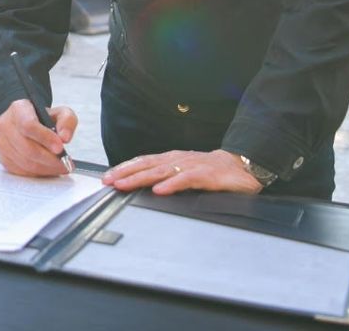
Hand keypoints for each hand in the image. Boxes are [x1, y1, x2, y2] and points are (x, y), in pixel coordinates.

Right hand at [0, 99, 77, 176]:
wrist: (24, 121)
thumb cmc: (40, 117)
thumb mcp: (58, 112)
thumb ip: (67, 121)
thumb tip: (64, 138)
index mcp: (19, 109)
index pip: (28, 125)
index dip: (45, 138)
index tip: (60, 147)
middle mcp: (6, 125)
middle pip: (27, 148)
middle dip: (49, 159)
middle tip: (65, 163)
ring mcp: (2, 143)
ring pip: (24, 162)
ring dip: (46, 168)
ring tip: (60, 167)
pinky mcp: (4, 158)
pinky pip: (21, 171)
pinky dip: (38, 173)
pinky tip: (48, 169)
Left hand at [103, 149, 261, 195]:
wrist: (241, 166)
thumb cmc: (210, 171)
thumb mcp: (184, 173)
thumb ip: (167, 178)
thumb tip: (143, 188)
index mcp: (171, 159)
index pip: (142, 162)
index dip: (124, 169)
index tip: (107, 178)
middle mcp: (178, 159)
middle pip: (146, 165)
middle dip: (125, 173)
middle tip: (107, 181)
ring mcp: (191, 166)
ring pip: (161, 171)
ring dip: (140, 178)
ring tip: (124, 185)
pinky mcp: (206, 175)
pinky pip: (186, 179)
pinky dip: (171, 184)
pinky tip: (159, 190)